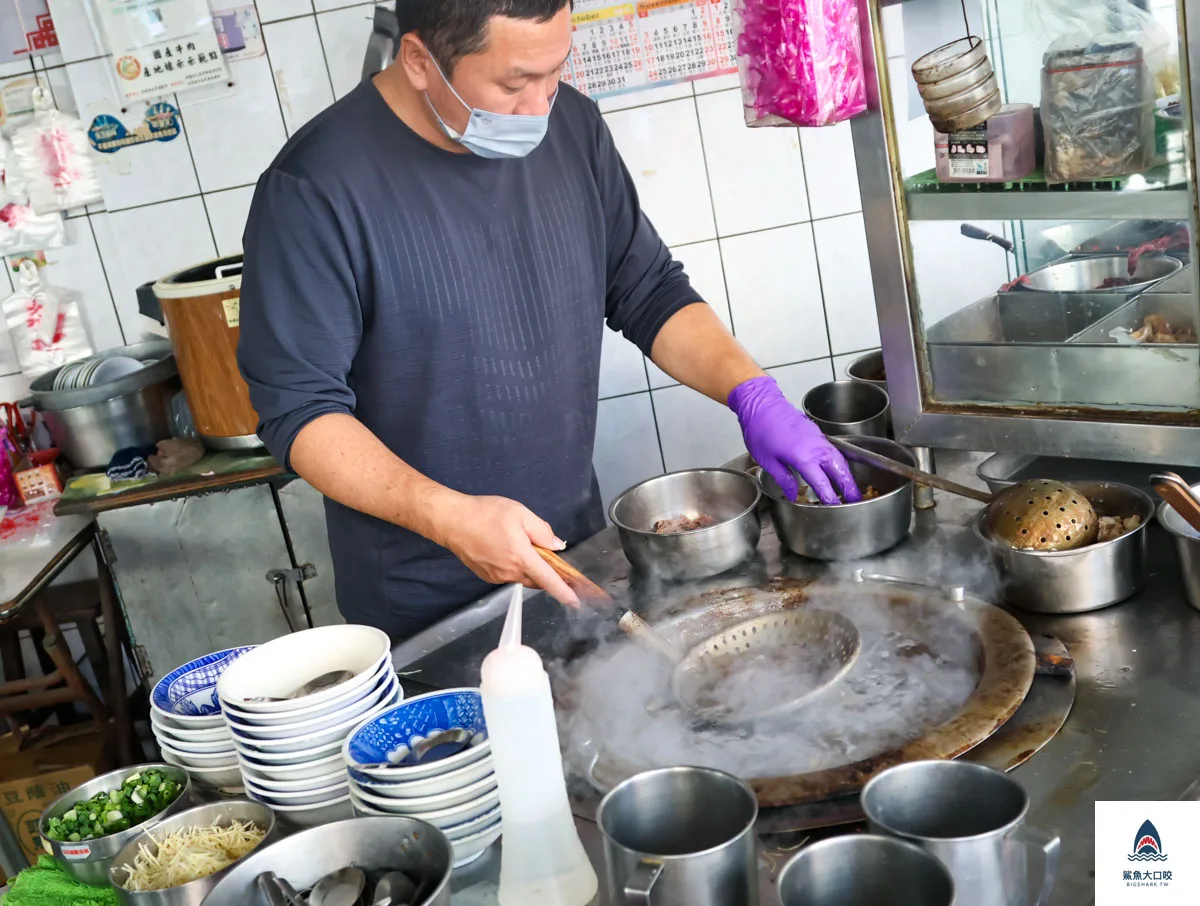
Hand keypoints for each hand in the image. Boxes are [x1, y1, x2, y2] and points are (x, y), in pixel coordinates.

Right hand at [432, 492, 580, 607]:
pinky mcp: (487, 576)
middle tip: (551, 559)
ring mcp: (497, 577)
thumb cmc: (486, 514)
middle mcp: (510, 572)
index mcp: (522, 558)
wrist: (452, 521)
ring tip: (521, 545)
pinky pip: (508, 575)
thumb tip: (557, 546)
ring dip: (529, 567)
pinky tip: (506, 549)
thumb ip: (542, 531)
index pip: (549, 580)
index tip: (576, 602)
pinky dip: (514, 566)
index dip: (565, 592)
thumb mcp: (520, 514)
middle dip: (547, 573)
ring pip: (522, 577)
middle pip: (537, 580)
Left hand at [728, 376, 860, 505]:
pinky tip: (837, 469)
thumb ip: (784, 479)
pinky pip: (833, 450)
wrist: (761, 405)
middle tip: (856, 500)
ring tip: (851, 488)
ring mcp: (818, 438)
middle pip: (839, 470)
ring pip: (839, 459)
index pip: (822, 482)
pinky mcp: (817, 432)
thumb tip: (792, 494)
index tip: (835, 507)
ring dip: (847, 474)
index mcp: (803, 457)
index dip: (830, 497)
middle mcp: (816, 448)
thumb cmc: (760, 431)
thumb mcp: (768, 461)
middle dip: (849, 486)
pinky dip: (840, 462)